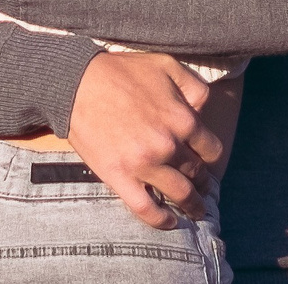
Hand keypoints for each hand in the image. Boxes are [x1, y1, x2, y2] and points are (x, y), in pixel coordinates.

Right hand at [65, 52, 219, 229]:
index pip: (211, 150)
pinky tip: (170, 222)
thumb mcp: (166, 65)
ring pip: (180, 194)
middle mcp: (168, 145)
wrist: (76, 82)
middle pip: (197, 173)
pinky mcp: (120, 176)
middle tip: (201, 188)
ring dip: (191, 206)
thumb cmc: (120, 71)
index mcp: (182, 119)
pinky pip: (146, 209)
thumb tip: (204, 111)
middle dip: (202, 182)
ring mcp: (144, 164)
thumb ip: (194, 86)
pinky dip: (161, 220)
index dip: (209, 157)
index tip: (204, 161)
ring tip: (194, 211)